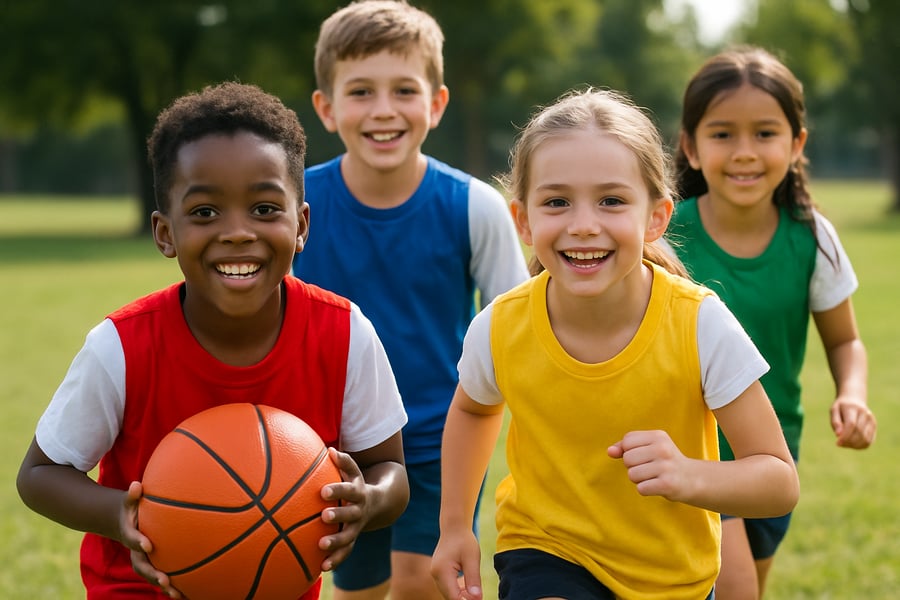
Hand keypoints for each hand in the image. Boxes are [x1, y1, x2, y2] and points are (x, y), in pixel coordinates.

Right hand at [122, 481, 181, 597]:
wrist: (123, 524)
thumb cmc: (131, 509)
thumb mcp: (129, 501)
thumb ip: (132, 495)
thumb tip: (136, 485)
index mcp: (130, 535)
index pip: (133, 539)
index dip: (139, 542)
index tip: (148, 545)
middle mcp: (136, 552)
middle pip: (142, 566)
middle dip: (153, 574)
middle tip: (164, 580)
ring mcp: (144, 561)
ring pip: (152, 576)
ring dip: (164, 586)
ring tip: (177, 594)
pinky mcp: (153, 565)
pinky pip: (162, 576)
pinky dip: (173, 586)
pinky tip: (187, 593)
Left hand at [317, 448, 369, 570]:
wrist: (379, 504)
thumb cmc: (357, 485)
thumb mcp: (354, 472)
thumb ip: (343, 461)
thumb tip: (329, 450)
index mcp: (358, 493)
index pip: (347, 490)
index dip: (337, 490)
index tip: (323, 491)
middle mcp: (359, 511)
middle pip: (350, 513)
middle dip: (338, 515)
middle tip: (324, 516)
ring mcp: (357, 527)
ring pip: (348, 536)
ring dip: (336, 542)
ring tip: (321, 546)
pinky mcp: (353, 540)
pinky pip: (346, 552)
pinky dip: (335, 560)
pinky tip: (322, 568)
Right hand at [431, 530, 482, 599]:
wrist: (454, 527)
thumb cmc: (464, 540)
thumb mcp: (472, 559)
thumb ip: (473, 579)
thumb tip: (477, 598)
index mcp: (442, 571)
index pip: (453, 596)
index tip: (478, 599)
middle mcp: (435, 574)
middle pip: (450, 597)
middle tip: (479, 596)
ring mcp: (435, 574)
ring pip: (448, 593)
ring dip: (461, 595)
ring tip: (475, 591)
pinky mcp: (438, 572)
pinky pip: (448, 586)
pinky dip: (458, 589)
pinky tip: (468, 586)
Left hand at [608, 430, 691, 501]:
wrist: (692, 479)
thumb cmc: (664, 462)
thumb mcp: (648, 447)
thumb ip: (625, 447)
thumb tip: (609, 451)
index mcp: (658, 436)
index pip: (627, 441)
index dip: (629, 451)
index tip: (643, 455)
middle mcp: (663, 449)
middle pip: (627, 458)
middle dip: (633, 467)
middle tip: (650, 468)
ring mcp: (666, 467)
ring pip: (632, 474)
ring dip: (639, 480)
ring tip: (653, 477)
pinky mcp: (668, 484)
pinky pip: (640, 488)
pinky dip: (645, 490)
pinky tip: (657, 486)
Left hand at [831, 395, 876, 448]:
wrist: (854, 400)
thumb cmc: (841, 407)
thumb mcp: (834, 410)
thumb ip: (835, 422)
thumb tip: (838, 434)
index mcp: (853, 408)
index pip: (851, 424)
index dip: (845, 436)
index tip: (837, 443)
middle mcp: (865, 414)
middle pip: (859, 432)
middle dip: (848, 441)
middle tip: (840, 444)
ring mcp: (872, 420)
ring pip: (865, 439)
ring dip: (854, 445)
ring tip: (845, 443)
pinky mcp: (874, 427)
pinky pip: (869, 441)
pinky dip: (860, 446)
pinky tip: (852, 444)